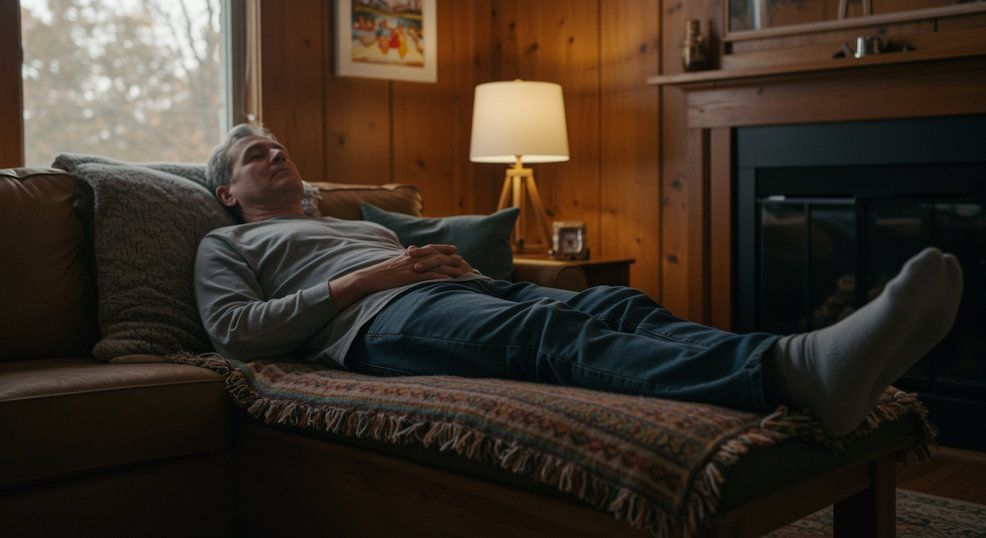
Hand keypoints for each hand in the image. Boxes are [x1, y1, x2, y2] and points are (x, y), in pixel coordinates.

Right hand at [328, 244, 465, 310]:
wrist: (369, 278)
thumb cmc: (381, 272)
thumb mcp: (394, 261)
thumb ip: (405, 256)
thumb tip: (410, 250)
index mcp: (410, 255)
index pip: (429, 248)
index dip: (442, 248)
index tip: (454, 249)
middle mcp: (413, 258)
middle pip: (436, 256)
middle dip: (450, 257)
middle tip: (462, 259)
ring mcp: (411, 268)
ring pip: (435, 266)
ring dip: (450, 269)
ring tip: (461, 271)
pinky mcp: (409, 278)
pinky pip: (428, 277)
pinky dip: (440, 277)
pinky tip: (449, 280)